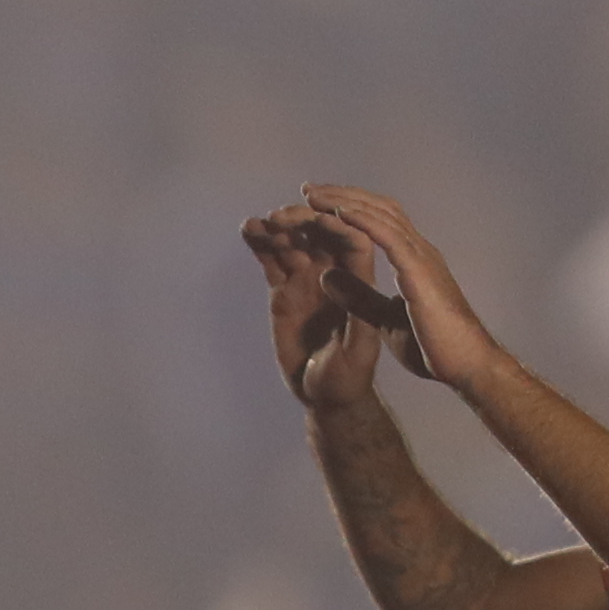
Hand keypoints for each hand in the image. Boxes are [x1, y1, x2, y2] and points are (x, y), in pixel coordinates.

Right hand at [246, 210, 396, 411]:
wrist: (324, 395)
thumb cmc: (348, 378)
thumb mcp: (358, 352)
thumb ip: (353, 316)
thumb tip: (331, 275)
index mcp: (359, 283)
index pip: (353, 241)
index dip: (337, 223)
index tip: (317, 214)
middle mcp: (334, 274)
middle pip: (321, 233)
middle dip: (302, 219)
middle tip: (279, 217)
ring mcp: (307, 280)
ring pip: (294, 242)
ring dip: (279, 227)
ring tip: (259, 223)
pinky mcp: (284, 290)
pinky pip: (272, 260)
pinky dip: (261, 243)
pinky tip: (249, 230)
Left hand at [294, 186, 500, 390]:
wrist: (467, 366)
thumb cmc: (435, 348)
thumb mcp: (386, 320)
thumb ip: (360, 297)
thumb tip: (327, 276)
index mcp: (414, 262)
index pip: (381, 222)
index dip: (351, 210)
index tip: (319, 205)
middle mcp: (419, 251)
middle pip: (378, 209)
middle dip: (343, 196)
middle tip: (308, 188)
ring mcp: (421, 258)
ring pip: (380, 215)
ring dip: (345, 201)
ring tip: (313, 194)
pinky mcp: (418, 271)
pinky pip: (387, 237)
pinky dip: (361, 221)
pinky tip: (336, 212)